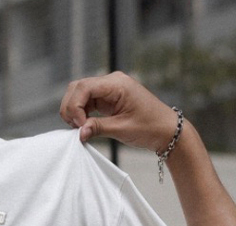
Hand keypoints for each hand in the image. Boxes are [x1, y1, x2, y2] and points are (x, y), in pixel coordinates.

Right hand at [60, 71, 179, 153]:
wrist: (165, 129)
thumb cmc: (150, 126)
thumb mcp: (122, 129)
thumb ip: (98, 128)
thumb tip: (79, 133)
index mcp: (117, 84)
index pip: (84, 87)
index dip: (75, 106)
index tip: (78, 125)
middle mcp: (111, 82)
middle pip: (77, 88)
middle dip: (71, 108)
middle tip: (76, 128)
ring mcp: (108, 90)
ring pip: (79, 95)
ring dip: (74, 111)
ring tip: (81, 128)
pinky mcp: (107, 99)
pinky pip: (87, 102)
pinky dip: (81, 114)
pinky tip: (85, 126)